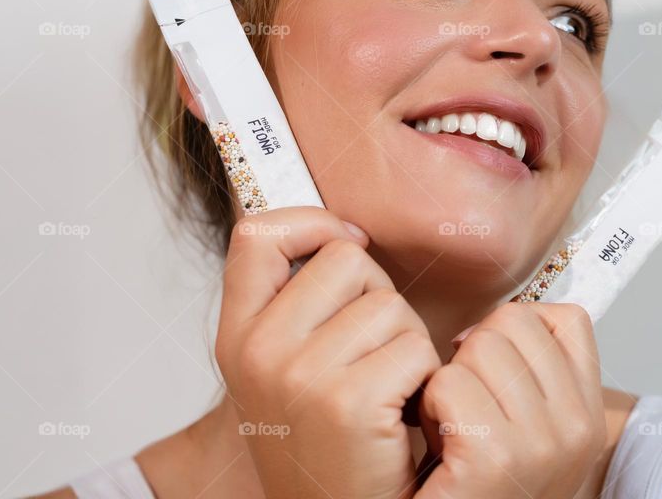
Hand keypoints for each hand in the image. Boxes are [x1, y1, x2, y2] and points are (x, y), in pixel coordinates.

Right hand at [215, 206, 441, 498]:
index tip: (346, 240)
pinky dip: (424, 378)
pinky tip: (401, 416)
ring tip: (385, 390)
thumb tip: (345, 234)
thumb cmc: (326, 441)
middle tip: (371, 354)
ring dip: (406, 342)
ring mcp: (299, 375)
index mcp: (238, 336)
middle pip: (345, 259)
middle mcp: (258, 351)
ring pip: (389, 304)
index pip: (257, 235)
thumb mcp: (284, 367)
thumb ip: (297, 305)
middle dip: (377, 296)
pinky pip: (416, 348)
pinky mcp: (348, 402)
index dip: (310, 221)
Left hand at [416, 302, 607, 498]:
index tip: (491, 372)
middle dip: (474, 355)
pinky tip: (436, 447)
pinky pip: (448, 384)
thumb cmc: (479, 487)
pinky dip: (428, 407)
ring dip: (447, 382)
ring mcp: (540, 446)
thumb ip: (536, 373)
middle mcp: (576, 430)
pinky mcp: (492, 460)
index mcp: (589, 417)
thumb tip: (504, 317)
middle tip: (465, 410)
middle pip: (513, 323)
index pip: (564, 319)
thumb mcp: (530, 429)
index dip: (512, 333)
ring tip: (450, 430)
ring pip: (478, 347)